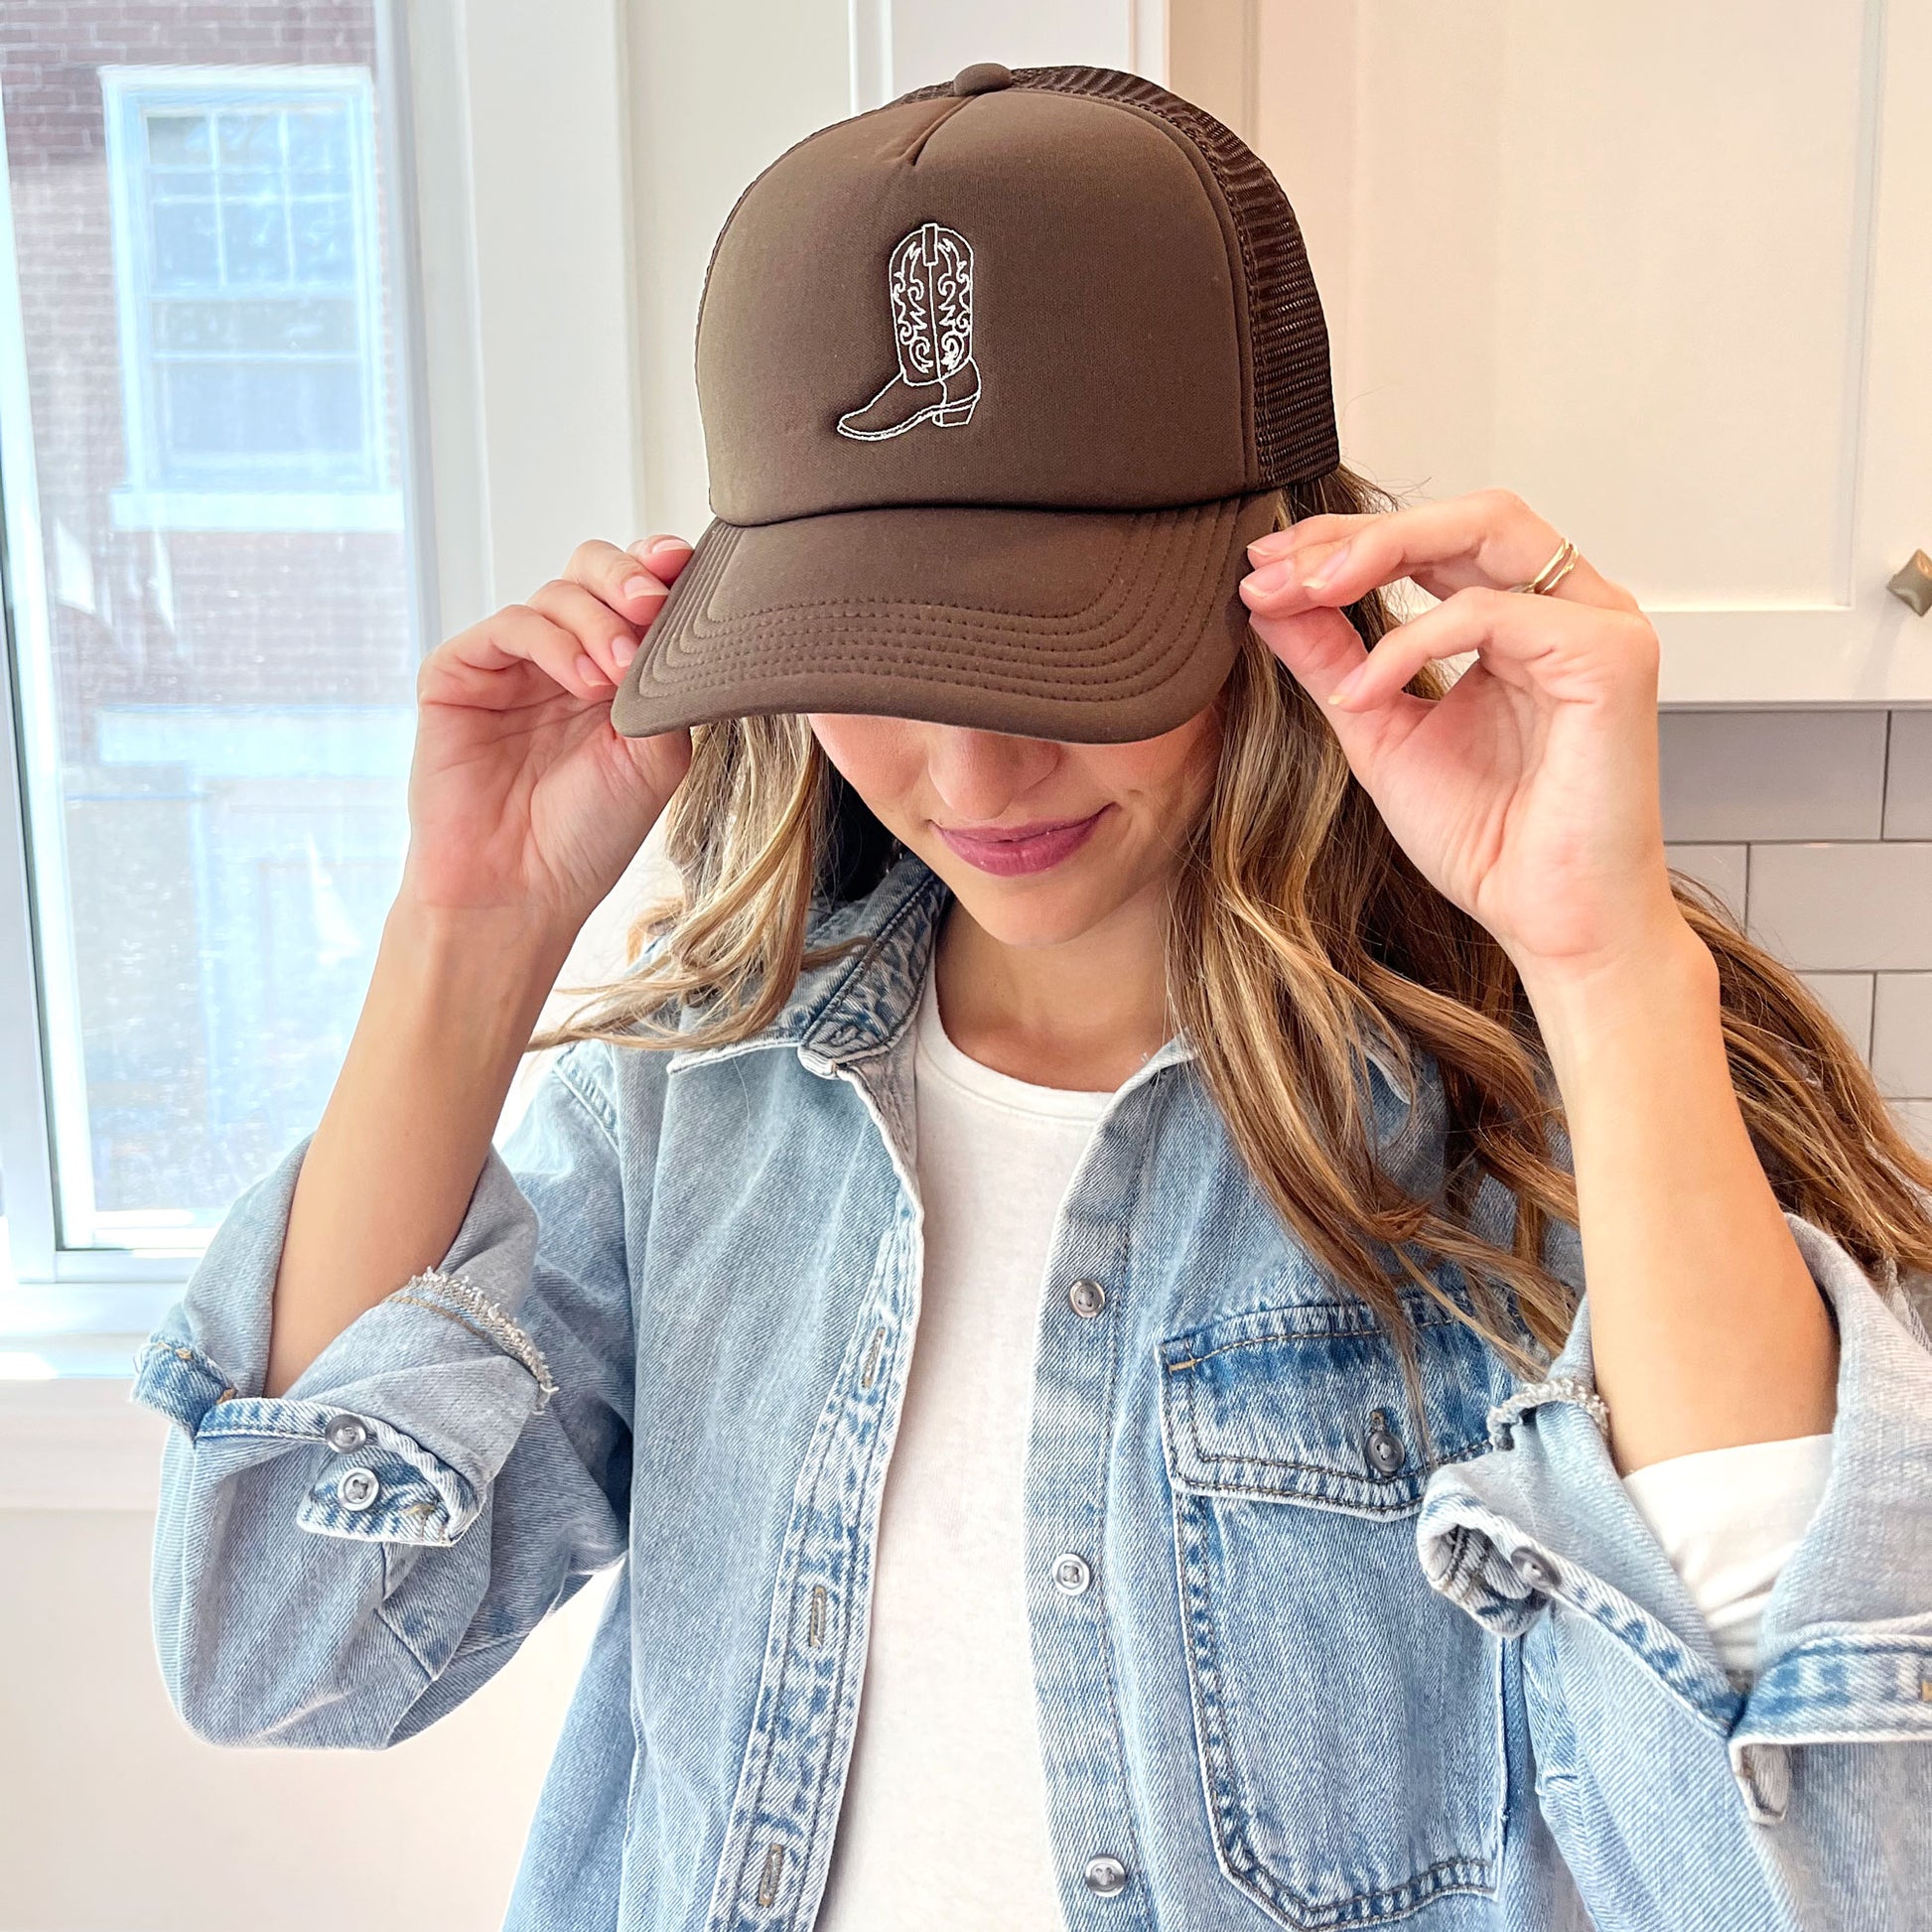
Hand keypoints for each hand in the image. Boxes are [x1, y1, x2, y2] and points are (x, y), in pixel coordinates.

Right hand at [402, 535, 695, 939]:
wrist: (519, 891)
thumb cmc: (588, 835)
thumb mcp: (655, 757)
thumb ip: (667, 685)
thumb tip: (679, 621)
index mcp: (612, 671)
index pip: (634, 595)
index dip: (657, 569)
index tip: (684, 567)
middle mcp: (561, 658)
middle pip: (591, 570)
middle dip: (628, 575)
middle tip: (652, 605)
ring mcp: (510, 664)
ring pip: (557, 594)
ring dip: (599, 622)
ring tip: (619, 675)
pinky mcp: (459, 674)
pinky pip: (510, 627)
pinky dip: (555, 643)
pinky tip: (585, 682)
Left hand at [1239, 487, 1686, 990]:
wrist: (1552, 923)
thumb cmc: (1491, 840)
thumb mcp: (1377, 733)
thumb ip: (1329, 661)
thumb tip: (1267, 601)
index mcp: (1522, 620)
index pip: (1434, 541)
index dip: (1345, 543)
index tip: (1264, 570)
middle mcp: (1568, 608)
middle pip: (1462, 515)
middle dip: (1357, 535)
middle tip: (1276, 570)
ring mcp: (1599, 625)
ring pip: (1488, 530)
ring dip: (1382, 553)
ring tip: (1307, 596)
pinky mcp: (1610, 657)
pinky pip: (1497, 611)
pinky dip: (1416, 640)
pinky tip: (1365, 689)